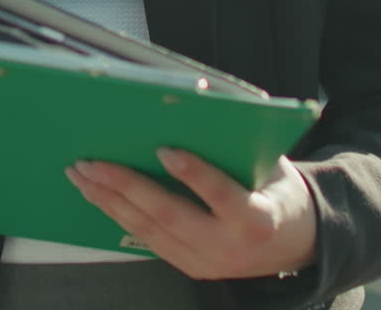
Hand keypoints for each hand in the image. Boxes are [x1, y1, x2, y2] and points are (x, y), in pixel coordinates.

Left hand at [65, 151, 316, 279]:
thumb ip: (237, 146)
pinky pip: (150, 240)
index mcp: (257, 218)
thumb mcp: (272, 163)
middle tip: (92, 162)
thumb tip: (194, 110)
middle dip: (127, 187)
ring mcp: (208, 264)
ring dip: (111, 201)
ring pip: (152, 231)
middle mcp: (230, 248)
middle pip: (171, 216)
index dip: (194, 174)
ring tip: (82, 175)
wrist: (298, 243)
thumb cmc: (279, 189)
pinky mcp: (192, 269)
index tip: (164, 149)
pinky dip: (120, 215)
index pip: (222, 196)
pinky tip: (99, 196)